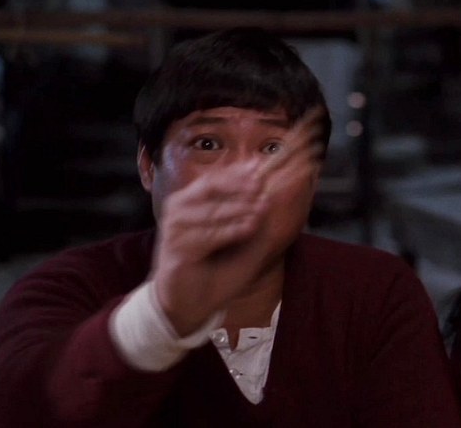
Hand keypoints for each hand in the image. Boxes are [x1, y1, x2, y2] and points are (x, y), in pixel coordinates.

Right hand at [150, 110, 323, 335]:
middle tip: (268, 179)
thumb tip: (285, 185)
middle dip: (243, 181)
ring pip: (209, 208)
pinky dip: (229, 229)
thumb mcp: (246, 236)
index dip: (247, 165)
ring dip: (239, 207)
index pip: (224, 174)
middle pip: (214, 184)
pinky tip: (250, 226)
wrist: (189, 306)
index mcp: (197, 198)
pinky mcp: (175, 252)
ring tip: (263, 206)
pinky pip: (203, 236)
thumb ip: (258, 212)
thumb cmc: (218, 268)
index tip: (276, 154)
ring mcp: (175, 229)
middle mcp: (182, 208)